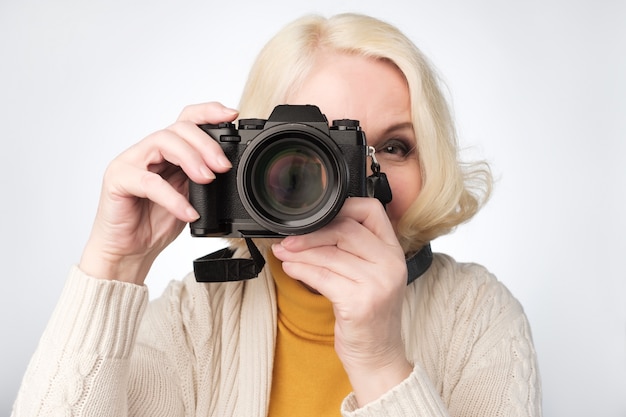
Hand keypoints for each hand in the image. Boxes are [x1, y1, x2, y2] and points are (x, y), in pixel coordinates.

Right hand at [79, 102, 237, 283]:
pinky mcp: (118, 180)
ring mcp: (130, 162)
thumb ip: (202, 178)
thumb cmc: (155, 222)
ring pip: (163, 142)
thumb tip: (226, 168)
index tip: (231, 115)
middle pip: (178, 128)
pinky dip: (173, 197)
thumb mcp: (190, 197)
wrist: (129, 250)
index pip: (186, 120)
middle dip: (206, 143)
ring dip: (191, 159)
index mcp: (167, 151)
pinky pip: (149, 181)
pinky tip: (188, 211)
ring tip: (207, 180)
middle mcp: (148, 151)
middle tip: (223, 166)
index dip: (208, 112)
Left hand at [271, 198, 411, 405]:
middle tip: (287, 240)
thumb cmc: (369, 314)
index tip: (316, 216)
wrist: (378, 355)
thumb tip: (312, 227)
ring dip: (299, 252)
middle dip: (310, 233)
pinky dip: (301, 270)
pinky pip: (322, 277)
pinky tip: (290, 269)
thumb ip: (353, 250)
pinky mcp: (360, 302)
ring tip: (283, 253)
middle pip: (345, 230)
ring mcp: (378, 283)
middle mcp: (391, 264)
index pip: (371, 211)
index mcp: (394, 251)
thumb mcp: (370, 275)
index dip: (342, 207)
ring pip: (330, 254)